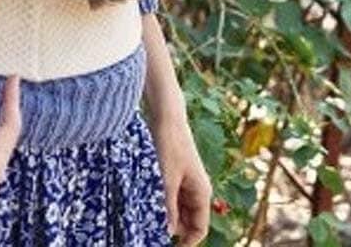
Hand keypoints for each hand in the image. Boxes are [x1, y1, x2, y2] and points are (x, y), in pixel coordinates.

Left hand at [149, 106, 211, 245]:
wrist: (167, 117)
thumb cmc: (169, 145)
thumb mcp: (166, 179)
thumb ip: (168, 207)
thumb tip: (169, 232)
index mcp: (201, 193)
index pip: (200, 229)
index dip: (187, 242)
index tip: (170, 246)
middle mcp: (197, 190)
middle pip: (188, 221)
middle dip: (174, 227)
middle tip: (152, 229)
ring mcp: (187, 182)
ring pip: (179, 209)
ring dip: (167, 213)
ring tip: (149, 213)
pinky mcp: (176, 174)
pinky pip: (172, 197)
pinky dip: (163, 201)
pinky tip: (149, 200)